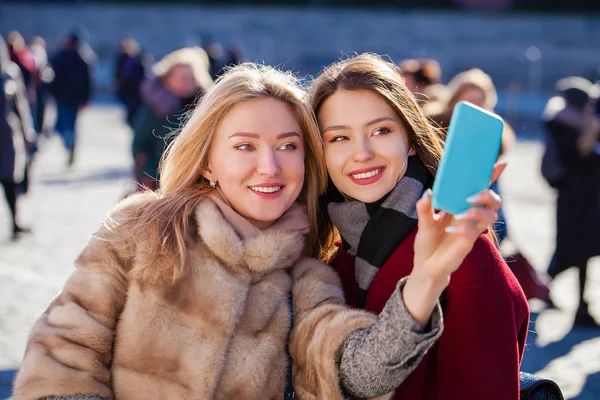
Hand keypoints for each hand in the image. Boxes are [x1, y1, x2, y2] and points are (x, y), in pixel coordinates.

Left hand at [401, 162, 504, 326]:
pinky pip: (474, 231)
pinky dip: (464, 227)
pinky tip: (450, 228)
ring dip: (478, 210)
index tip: (501, 163)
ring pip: (491, 215)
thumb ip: (425, 208)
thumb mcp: (423, 223)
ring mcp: (472, 229)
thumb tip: (427, 193)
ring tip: (461, 213)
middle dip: (486, 193)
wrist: (426, 267)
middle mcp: (470, 216)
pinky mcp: (468, 243)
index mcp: (460, 206)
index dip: (492, 176)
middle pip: (492, 200)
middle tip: (471, 196)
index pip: (479, 188)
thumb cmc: (428, 243)